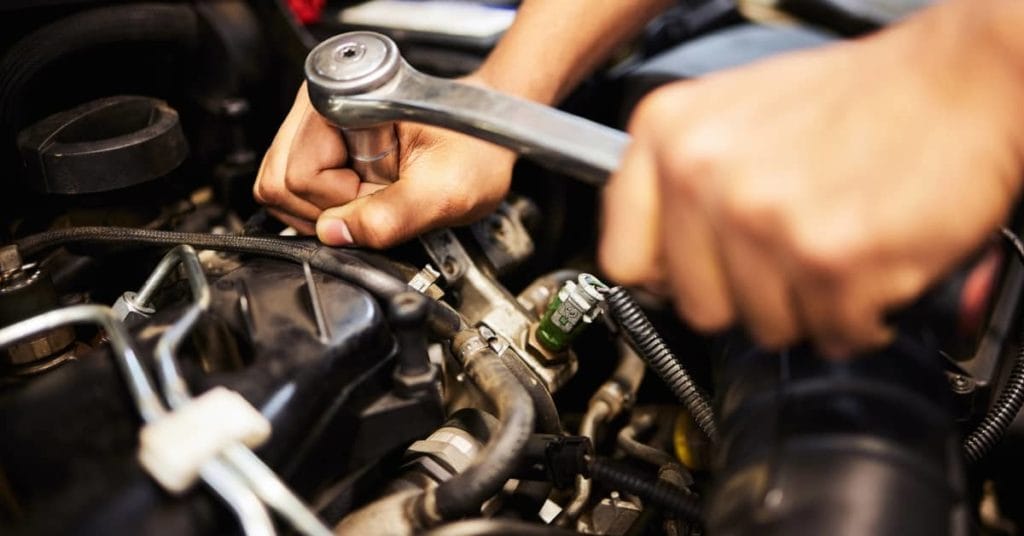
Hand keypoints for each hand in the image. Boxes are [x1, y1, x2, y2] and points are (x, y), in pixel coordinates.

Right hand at [254, 79, 516, 246]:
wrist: (489, 131)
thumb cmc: (477, 147)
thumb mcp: (445, 192)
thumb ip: (392, 217)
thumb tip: (334, 235)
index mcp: (342, 103)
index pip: (296, 177)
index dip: (340, 203)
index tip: (383, 196)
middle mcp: (317, 108)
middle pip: (278, 183)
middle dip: (326, 210)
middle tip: (377, 199)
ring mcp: (314, 126)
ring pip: (282, 190)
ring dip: (327, 210)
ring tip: (374, 195)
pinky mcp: (319, 146)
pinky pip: (297, 192)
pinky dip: (329, 207)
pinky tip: (364, 196)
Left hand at [599, 3, 1023, 356]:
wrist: (961, 79)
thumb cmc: (858, 96)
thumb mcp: (734, 113)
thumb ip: (680, 182)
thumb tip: (653, 259)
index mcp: (668, 132)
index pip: (623, 259)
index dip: (668, 278)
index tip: (694, 277)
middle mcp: (703, 174)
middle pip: (696, 306)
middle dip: (748, 297)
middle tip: (788, 256)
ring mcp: (762, 218)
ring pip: (763, 328)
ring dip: (808, 305)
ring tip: (836, 247)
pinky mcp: (828, 257)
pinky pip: (831, 334)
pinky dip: (859, 315)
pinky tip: (870, 264)